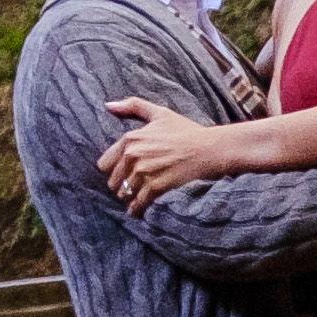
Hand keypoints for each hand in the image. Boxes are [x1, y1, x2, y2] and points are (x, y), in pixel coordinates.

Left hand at [93, 95, 255, 207]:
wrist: (211, 149)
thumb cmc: (187, 132)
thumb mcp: (160, 113)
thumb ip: (133, 107)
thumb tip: (107, 105)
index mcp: (130, 139)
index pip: (105, 164)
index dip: (114, 172)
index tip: (123, 176)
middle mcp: (133, 155)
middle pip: (113, 182)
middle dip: (121, 186)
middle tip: (132, 190)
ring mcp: (144, 171)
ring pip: (124, 194)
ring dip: (130, 199)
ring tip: (137, 200)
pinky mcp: (156, 187)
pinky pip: (138, 204)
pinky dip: (137, 209)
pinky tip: (139, 211)